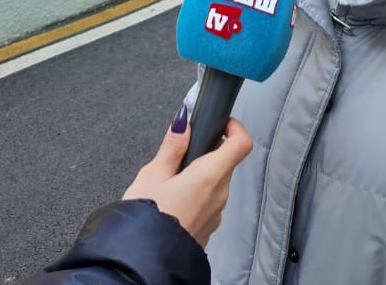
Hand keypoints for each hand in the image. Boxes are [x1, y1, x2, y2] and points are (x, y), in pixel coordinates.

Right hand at [123, 113, 252, 245]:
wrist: (143, 262)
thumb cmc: (147, 218)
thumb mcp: (152, 174)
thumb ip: (172, 146)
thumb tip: (184, 122)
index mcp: (210, 176)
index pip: (242, 143)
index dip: (234, 127)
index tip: (218, 122)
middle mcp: (220, 194)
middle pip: (226, 162)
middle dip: (208, 150)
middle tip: (182, 149)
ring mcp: (216, 213)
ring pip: (217, 182)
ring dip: (201, 173)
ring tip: (170, 176)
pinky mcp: (208, 227)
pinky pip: (209, 201)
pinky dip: (197, 192)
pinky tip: (172, 198)